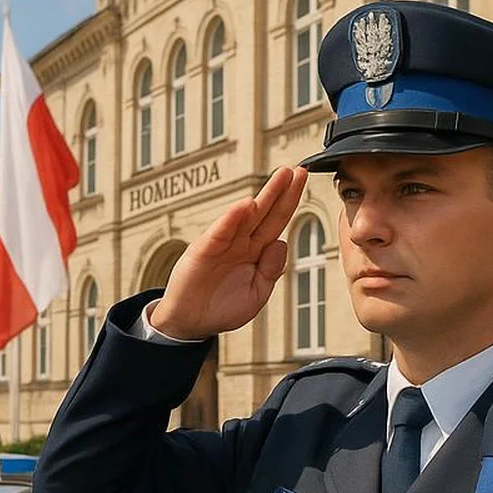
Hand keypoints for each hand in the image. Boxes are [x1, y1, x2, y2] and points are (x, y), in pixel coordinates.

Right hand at [149, 166, 306, 340]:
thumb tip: (281, 243)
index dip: (290, 202)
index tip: (302, 181)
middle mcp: (241, 242)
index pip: (276, 221)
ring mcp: (223, 244)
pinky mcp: (204, 250)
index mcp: (256, 252)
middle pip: (266, 212)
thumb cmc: (222, 309)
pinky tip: (246, 205)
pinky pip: (220, 231)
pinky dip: (232, 218)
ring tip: (281, 177)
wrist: (190, 322)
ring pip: (246, 215)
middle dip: (282, 190)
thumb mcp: (256, 295)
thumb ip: (271, 271)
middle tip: (298, 170)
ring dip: (264, 196)